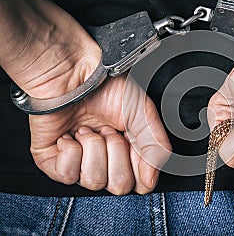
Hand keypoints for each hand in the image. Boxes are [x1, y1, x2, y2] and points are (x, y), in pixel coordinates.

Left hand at [0, 0, 171, 194]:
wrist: (71, 72)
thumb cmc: (104, 85)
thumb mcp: (142, 113)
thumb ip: (155, 145)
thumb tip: (153, 175)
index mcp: (128, 151)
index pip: (140, 182)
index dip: (140, 168)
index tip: (134, 145)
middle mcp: (105, 159)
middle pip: (119, 186)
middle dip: (116, 154)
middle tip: (109, 131)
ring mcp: (80, 162)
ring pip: (94, 181)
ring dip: (94, 149)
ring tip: (89, 128)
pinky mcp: (53, 160)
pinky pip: (67, 175)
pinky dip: (71, 151)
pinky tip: (71, 134)